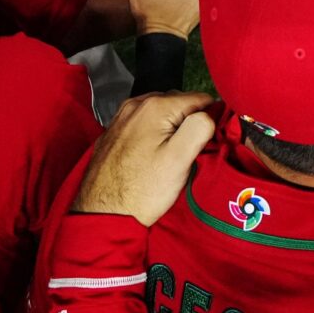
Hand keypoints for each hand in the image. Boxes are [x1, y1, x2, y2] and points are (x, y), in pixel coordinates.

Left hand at [72, 91, 216, 223]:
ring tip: (170, 157)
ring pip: (160, 115)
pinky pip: (142, 125)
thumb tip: (211, 112)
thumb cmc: (142, 190)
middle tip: (189, 153)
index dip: (210, 119)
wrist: (103, 213)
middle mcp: (135, 105)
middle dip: (189, 123)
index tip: (208, 143)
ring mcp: (121, 118)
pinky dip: (152, 134)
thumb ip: (200, 127)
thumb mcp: (180, 159)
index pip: (200, 99)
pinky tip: (151, 157)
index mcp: (155, 106)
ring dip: (171, 129)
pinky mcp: (112, 134)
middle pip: (179, 104)